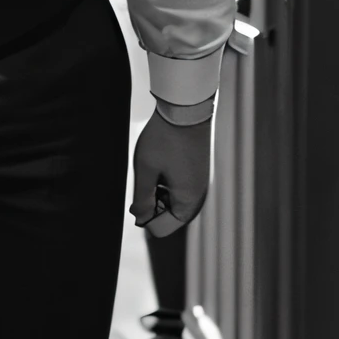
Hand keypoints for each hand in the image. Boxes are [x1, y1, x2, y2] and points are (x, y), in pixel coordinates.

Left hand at [131, 112, 211, 236]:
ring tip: (153, 167)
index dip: (145, 215)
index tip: (140, 194)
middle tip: (145, 177)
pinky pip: (177, 188)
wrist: (186, 109)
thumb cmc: (164, 139)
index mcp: (188, 201)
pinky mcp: (196, 172)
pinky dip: (165, 180)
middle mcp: (197, 196)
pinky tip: (161, 162)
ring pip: (170, 200)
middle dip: (151, 202)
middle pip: (167, 216)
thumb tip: (140, 219)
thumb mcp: (146, 170)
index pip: (161, 229)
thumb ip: (142, 200)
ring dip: (156, 190)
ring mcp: (198, 184)